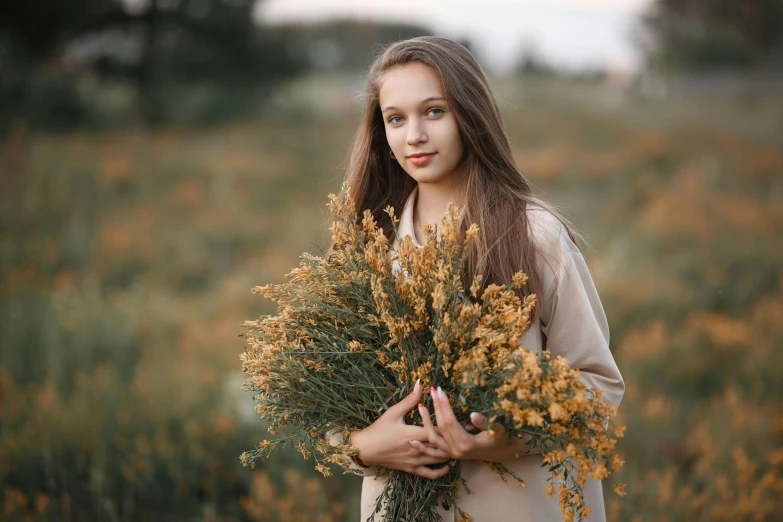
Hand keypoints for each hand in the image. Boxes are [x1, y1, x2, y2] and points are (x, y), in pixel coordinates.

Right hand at [349, 379, 455, 478]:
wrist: (365, 449)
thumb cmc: (379, 428)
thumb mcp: (394, 412)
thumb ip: (410, 399)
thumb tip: (420, 383)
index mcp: (412, 433)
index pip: (436, 429)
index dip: (448, 425)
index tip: (459, 420)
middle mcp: (416, 449)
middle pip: (442, 446)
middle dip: (453, 439)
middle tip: (466, 433)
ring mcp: (415, 461)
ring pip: (439, 460)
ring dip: (450, 452)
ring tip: (458, 444)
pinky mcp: (411, 469)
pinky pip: (430, 474)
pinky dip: (442, 471)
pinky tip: (448, 464)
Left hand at [412, 386, 529, 462]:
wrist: (503, 453)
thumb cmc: (502, 439)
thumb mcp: (498, 431)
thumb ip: (486, 423)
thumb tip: (474, 415)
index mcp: (466, 443)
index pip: (450, 421)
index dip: (444, 405)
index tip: (440, 390)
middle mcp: (456, 450)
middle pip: (440, 427)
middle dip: (436, 407)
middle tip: (432, 390)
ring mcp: (452, 454)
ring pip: (434, 439)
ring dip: (426, 423)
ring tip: (420, 406)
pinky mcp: (450, 455)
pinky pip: (433, 452)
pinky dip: (423, 447)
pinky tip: (412, 440)